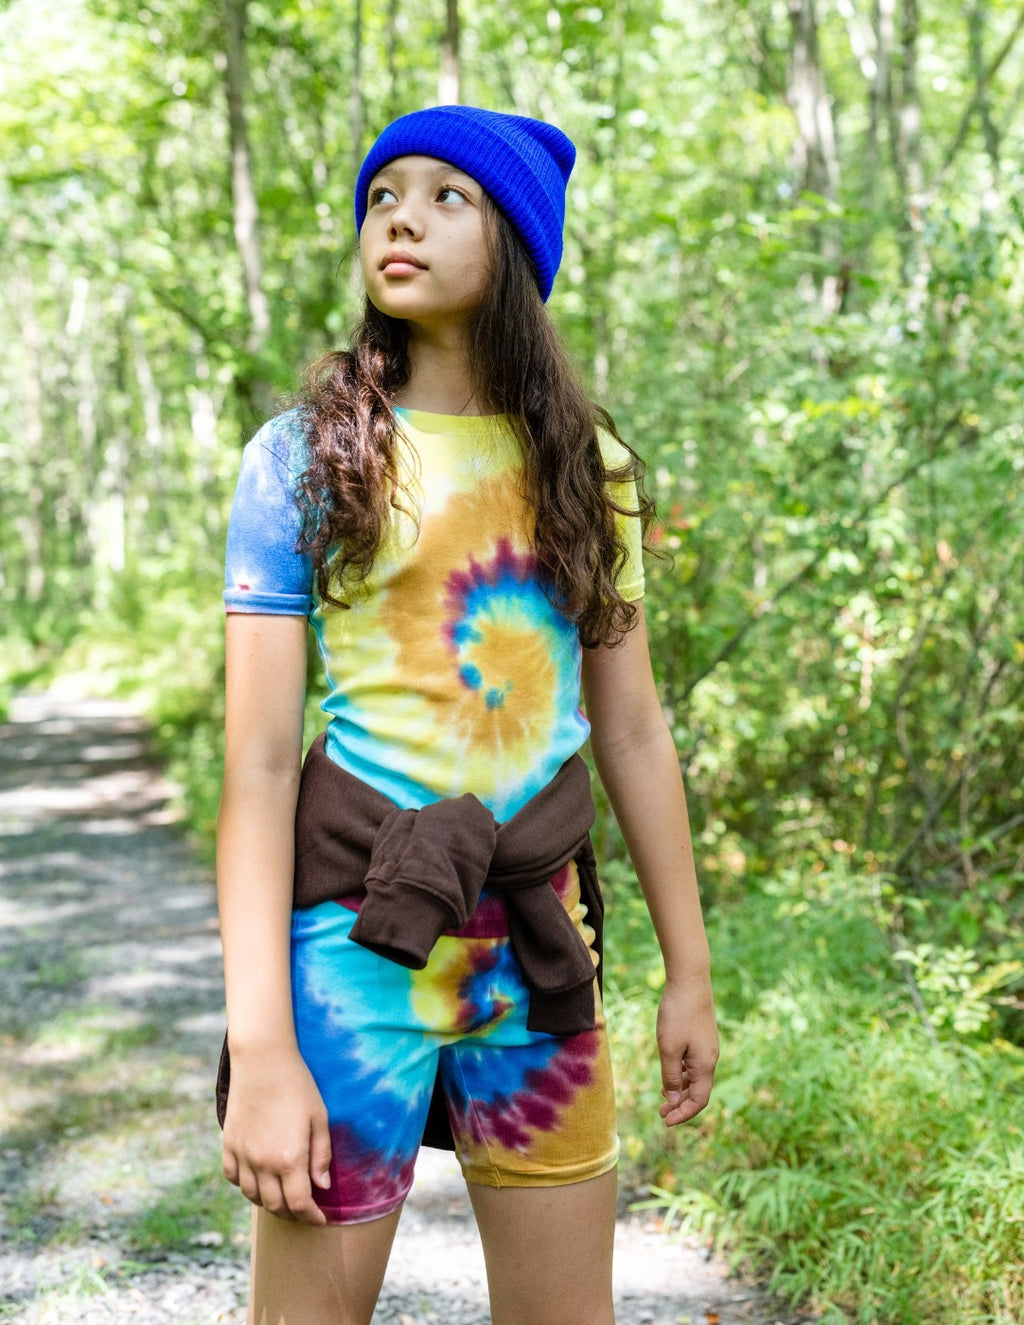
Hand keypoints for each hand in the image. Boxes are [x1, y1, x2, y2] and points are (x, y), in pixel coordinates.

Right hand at [221, 1042, 331, 1224]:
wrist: (263, 1060)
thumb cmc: (297, 1086)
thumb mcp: (319, 1118)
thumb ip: (321, 1155)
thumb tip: (323, 1187)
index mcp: (289, 1158)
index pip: (300, 1204)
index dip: (312, 1217)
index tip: (320, 1219)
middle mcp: (262, 1163)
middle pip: (276, 1206)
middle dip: (293, 1213)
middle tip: (305, 1209)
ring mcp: (242, 1155)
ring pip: (253, 1196)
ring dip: (270, 1202)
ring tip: (284, 1197)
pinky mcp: (228, 1144)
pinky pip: (234, 1178)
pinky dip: (246, 1186)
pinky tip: (259, 1179)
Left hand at [655, 974, 718, 1125]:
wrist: (690, 981)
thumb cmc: (678, 1014)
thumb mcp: (669, 1048)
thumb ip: (670, 1076)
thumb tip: (674, 1100)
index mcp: (705, 1065)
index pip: (699, 1100)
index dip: (683, 1114)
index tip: (666, 1121)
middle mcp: (710, 1059)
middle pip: (698, 1091)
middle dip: (680, 1105)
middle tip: (661, 1113)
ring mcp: (707, 1047)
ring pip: (695, 1077)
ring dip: (680, 1089)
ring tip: (662, 1097)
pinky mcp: (701, 1037)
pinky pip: (693, 1064)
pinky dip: (681, 1073)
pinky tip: (669, 1072)